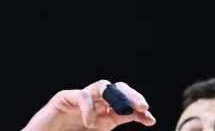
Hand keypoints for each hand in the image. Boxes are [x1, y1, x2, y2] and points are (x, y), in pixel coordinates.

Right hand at [22, 81, 154, 130]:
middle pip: (117, 90)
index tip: (150, 120)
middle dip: (131, 96)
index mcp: (103, 117)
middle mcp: (94, 106)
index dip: (139, 112)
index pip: (126, 108)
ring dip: (116, 96)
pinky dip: (89, 108)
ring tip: (123, 110)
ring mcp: (79, 100)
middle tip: (143, 107)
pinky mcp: (64, 98)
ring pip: (102, 87)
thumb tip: (137, 118)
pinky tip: (90, 123)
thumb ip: (109, 127)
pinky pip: (82, 95)